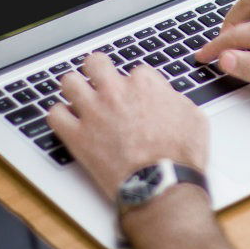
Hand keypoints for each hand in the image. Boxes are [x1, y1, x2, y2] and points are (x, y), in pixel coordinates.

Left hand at [47, 55, 207, 198]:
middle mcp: (115, 93)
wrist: (162, 185)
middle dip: (98, 70)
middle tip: (100, 81)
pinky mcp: (77, 137)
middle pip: (96, 63)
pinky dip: (59, 116)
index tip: (136, 96)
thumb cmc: (180, 156)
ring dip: (74, 88)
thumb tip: (169, 99)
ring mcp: (94, 112)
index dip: (135, 85)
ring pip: (69, 82)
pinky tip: (67, 121)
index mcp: (144, 85)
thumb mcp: (194, 118)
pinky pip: (55, 115)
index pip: (134, 71)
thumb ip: (176, 100)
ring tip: (79, 97)